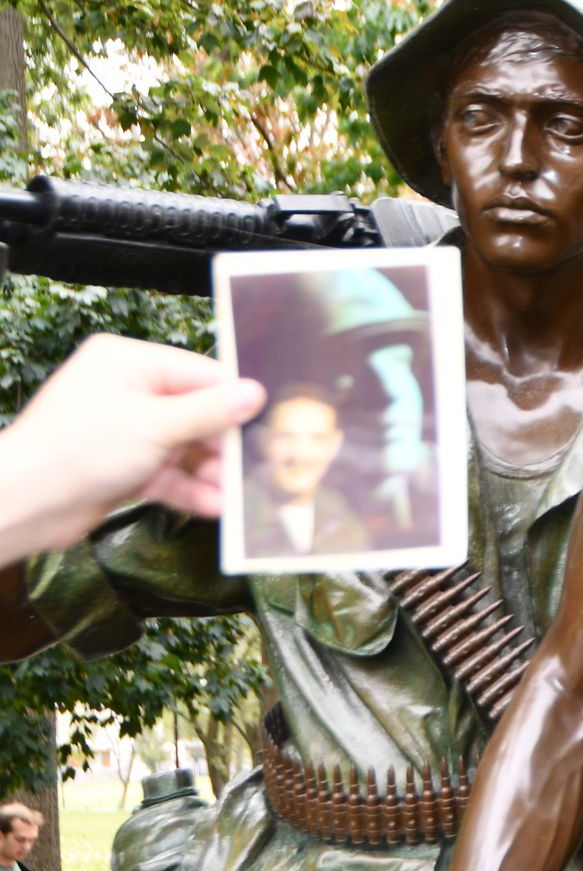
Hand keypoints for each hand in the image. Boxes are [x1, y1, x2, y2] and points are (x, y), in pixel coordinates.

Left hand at [0, 335, 265, 563]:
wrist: (23, 504)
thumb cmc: (76, 450)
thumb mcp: (154, 425)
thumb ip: (209, 411)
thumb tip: (255, 393)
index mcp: (128, 363)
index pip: (199, 374)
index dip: (235, 399)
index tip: (270, 422)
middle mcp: (128, 392)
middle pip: (196, 413)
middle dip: (225, 445)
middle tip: (259, 466)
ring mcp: (126, 431)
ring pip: (185, 448)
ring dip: (212, 473)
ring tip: (239, 495)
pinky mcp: (124, 466)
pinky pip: (168, 473)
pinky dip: (190, 489)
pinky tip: (214, 507)